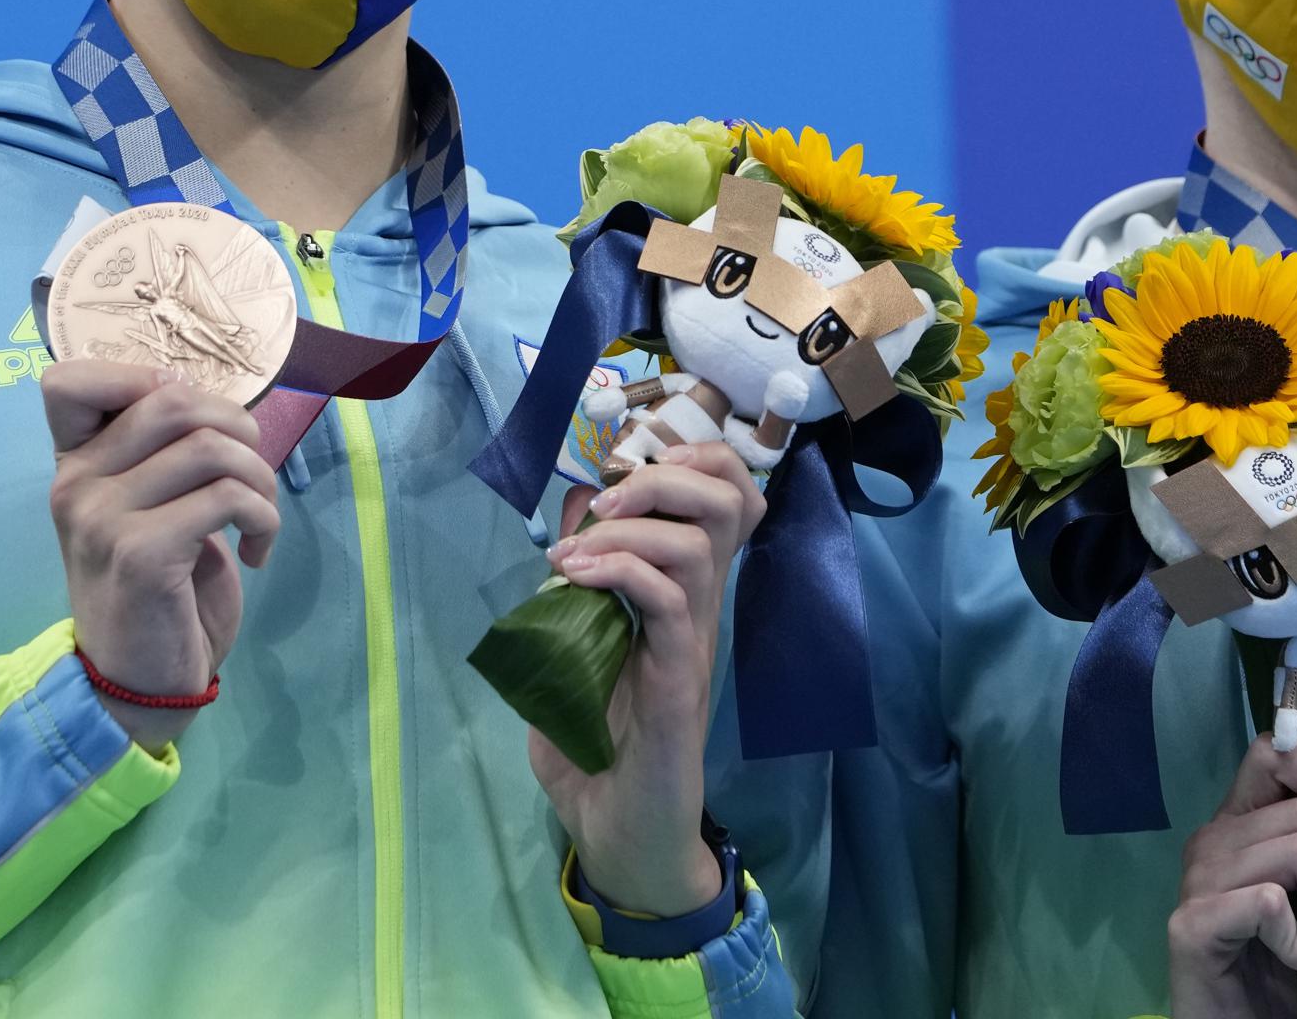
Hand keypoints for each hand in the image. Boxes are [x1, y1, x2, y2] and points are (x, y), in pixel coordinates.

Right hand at [43, 361, 282, 752]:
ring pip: (209, 447)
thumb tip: (200, 395)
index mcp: (74, 466)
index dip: (141, 376)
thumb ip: (158, 453)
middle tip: (250, 476)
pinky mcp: (142, 553)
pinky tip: (257, 552)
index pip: (68, 380)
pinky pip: (227, 497)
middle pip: (171, 399)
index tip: (190, 423)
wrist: (139, 685)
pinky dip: (263, 518)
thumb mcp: (148, 510)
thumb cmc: (158, 593)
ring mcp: (102, 518)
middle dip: (237, 427)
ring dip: (259, 478)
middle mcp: (76, 484)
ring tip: (258, 518)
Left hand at [528, 444, 764, 917]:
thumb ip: (576, 587)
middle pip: (730, 496)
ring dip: (632, 520)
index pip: (725, 494)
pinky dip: (617, 569)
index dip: (688, 457)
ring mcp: (694, 641)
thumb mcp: (574, 650)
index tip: (621, 467)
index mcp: (683, 594)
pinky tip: (572, 580)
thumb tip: (567, 524)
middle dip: (665, 470)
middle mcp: (700, 608)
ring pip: (701, 539)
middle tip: (604, 501)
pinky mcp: (678, 681)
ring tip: (575, 549)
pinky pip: (667, 598)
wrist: (621, 839)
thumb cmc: (598, 751)